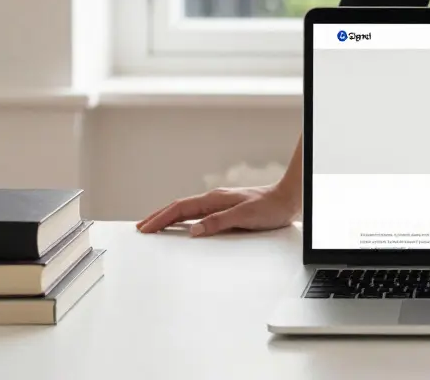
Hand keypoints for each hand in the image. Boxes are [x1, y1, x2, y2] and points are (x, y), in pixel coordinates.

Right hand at [135, 183, 300, 236]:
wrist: (288, 200)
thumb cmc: (270, 207)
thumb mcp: (244, 216)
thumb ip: (218, 223)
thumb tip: (193, 231)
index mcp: (214, 199)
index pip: (180, 209)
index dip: (160, 219)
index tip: (145, 228)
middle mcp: (214, 200)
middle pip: (179, 208)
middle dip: (158, 217)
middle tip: (141, 227)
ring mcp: (219, 204)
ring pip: (187, 211)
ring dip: (169, 218)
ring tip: (155, 226)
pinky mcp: (226, 210)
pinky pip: (198, 215)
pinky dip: (184, 220)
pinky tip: (183, 226)